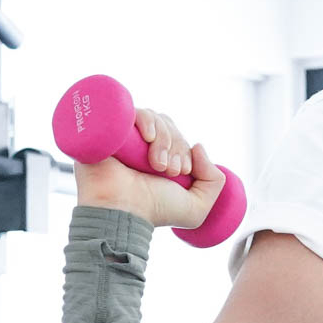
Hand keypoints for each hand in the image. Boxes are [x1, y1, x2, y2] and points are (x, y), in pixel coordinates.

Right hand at [75, 107, 225, 231]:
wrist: (121, 212)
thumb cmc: (154, 212)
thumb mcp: (197, 207)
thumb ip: (214, 181)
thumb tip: (198, 146)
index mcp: (158, 159)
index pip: (177, 137)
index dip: (184, 149)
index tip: (180, 171)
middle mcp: (140, 146)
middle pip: (168, 126)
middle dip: (176, 146)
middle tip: (170, 170)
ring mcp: (123, 137)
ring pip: (154, 118)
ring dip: (164, 139)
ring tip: (157, 164)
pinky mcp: (108, 130)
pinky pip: (130, 110)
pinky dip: (146, 120)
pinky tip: (149, 137)